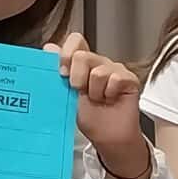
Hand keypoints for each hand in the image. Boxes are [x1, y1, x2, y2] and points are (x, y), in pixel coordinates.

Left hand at [52, 33, 149, 178]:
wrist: (107, 137)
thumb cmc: (88, 117)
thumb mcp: (66, 94)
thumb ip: (58, 71)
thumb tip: (48, 48)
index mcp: (82, 63)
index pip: (75, 40)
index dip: (66, 52)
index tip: (61, 72)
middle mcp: (98, 63)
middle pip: (82, 55)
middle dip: (76, 78)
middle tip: (79, 91)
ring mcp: (114, 69)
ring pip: (98, 71)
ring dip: (94, 92)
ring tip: (97, 99)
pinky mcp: (128, 79)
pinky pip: (115, 79)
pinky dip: (109, 94)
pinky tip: (110, 99)